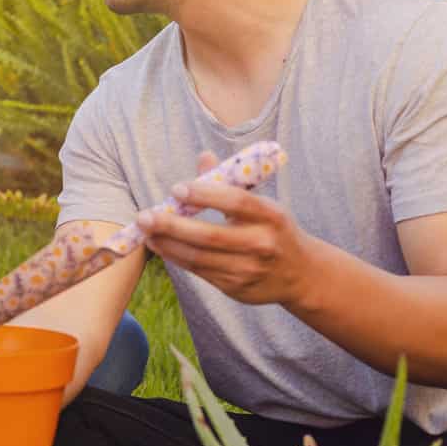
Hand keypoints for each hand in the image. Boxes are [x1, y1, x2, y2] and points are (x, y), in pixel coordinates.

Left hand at [139, 150, 316, 306]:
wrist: (301, 274)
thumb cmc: (273, 229)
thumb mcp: (263, 204)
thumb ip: (231, 183)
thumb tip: (204, 157)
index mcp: (271, 216)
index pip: (236, 202)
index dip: (205, 195)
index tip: (176, 189)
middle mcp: (262, 244)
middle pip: (210, 235)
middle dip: (172, 226)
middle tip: (145, 216)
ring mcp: (249, 269)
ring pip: (199, 257)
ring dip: (167, 244)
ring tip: (145, 231)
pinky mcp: (236, 288)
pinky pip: (200, 271)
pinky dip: (176, 257)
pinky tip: (160, 245)